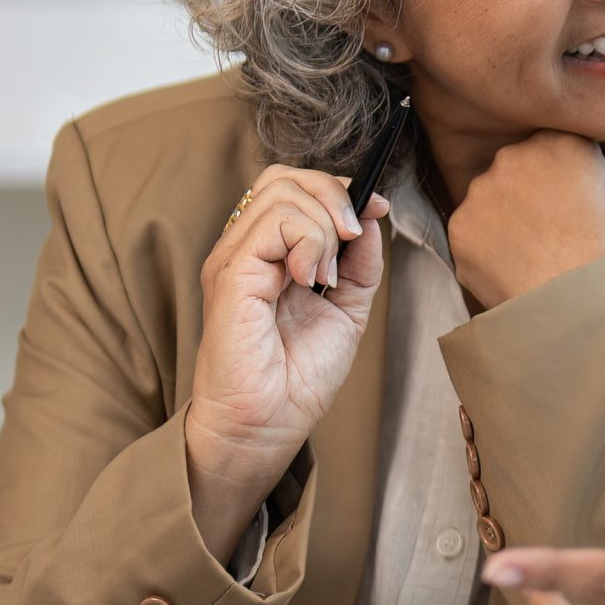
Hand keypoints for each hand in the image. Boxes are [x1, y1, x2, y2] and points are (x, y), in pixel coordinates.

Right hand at [184, 167, 385, 559]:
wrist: (265, 427)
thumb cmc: (296, 378)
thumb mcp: (347, 309)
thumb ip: (360, 261)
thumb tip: (372, 212)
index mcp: (267, 254)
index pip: (291, 187)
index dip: (336, 189)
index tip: (374, 211)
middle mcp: (244, 249)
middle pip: (282, 177)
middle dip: (332, 196)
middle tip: (352, 238)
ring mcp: (233, 259)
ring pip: (280, 193)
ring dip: (322, 225)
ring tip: (326, 275)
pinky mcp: (230, 275)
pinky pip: (272, 223)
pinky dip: (308, 241)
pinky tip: (311, 280)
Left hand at [448, 131, 604, 308]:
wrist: (574, 306)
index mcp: (560, 142)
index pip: (561, 145)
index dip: (571, 171)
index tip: (580, 197)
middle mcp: (514, 157)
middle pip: (522, 167)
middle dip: (535, 189)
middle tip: (557, 228)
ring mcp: (481, 192)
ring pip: (493, 198)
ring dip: (508, 216)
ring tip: (534, 251)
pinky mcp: (460, 227)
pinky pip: (474, 231)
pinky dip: (489, 246)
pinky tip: (513, 266)